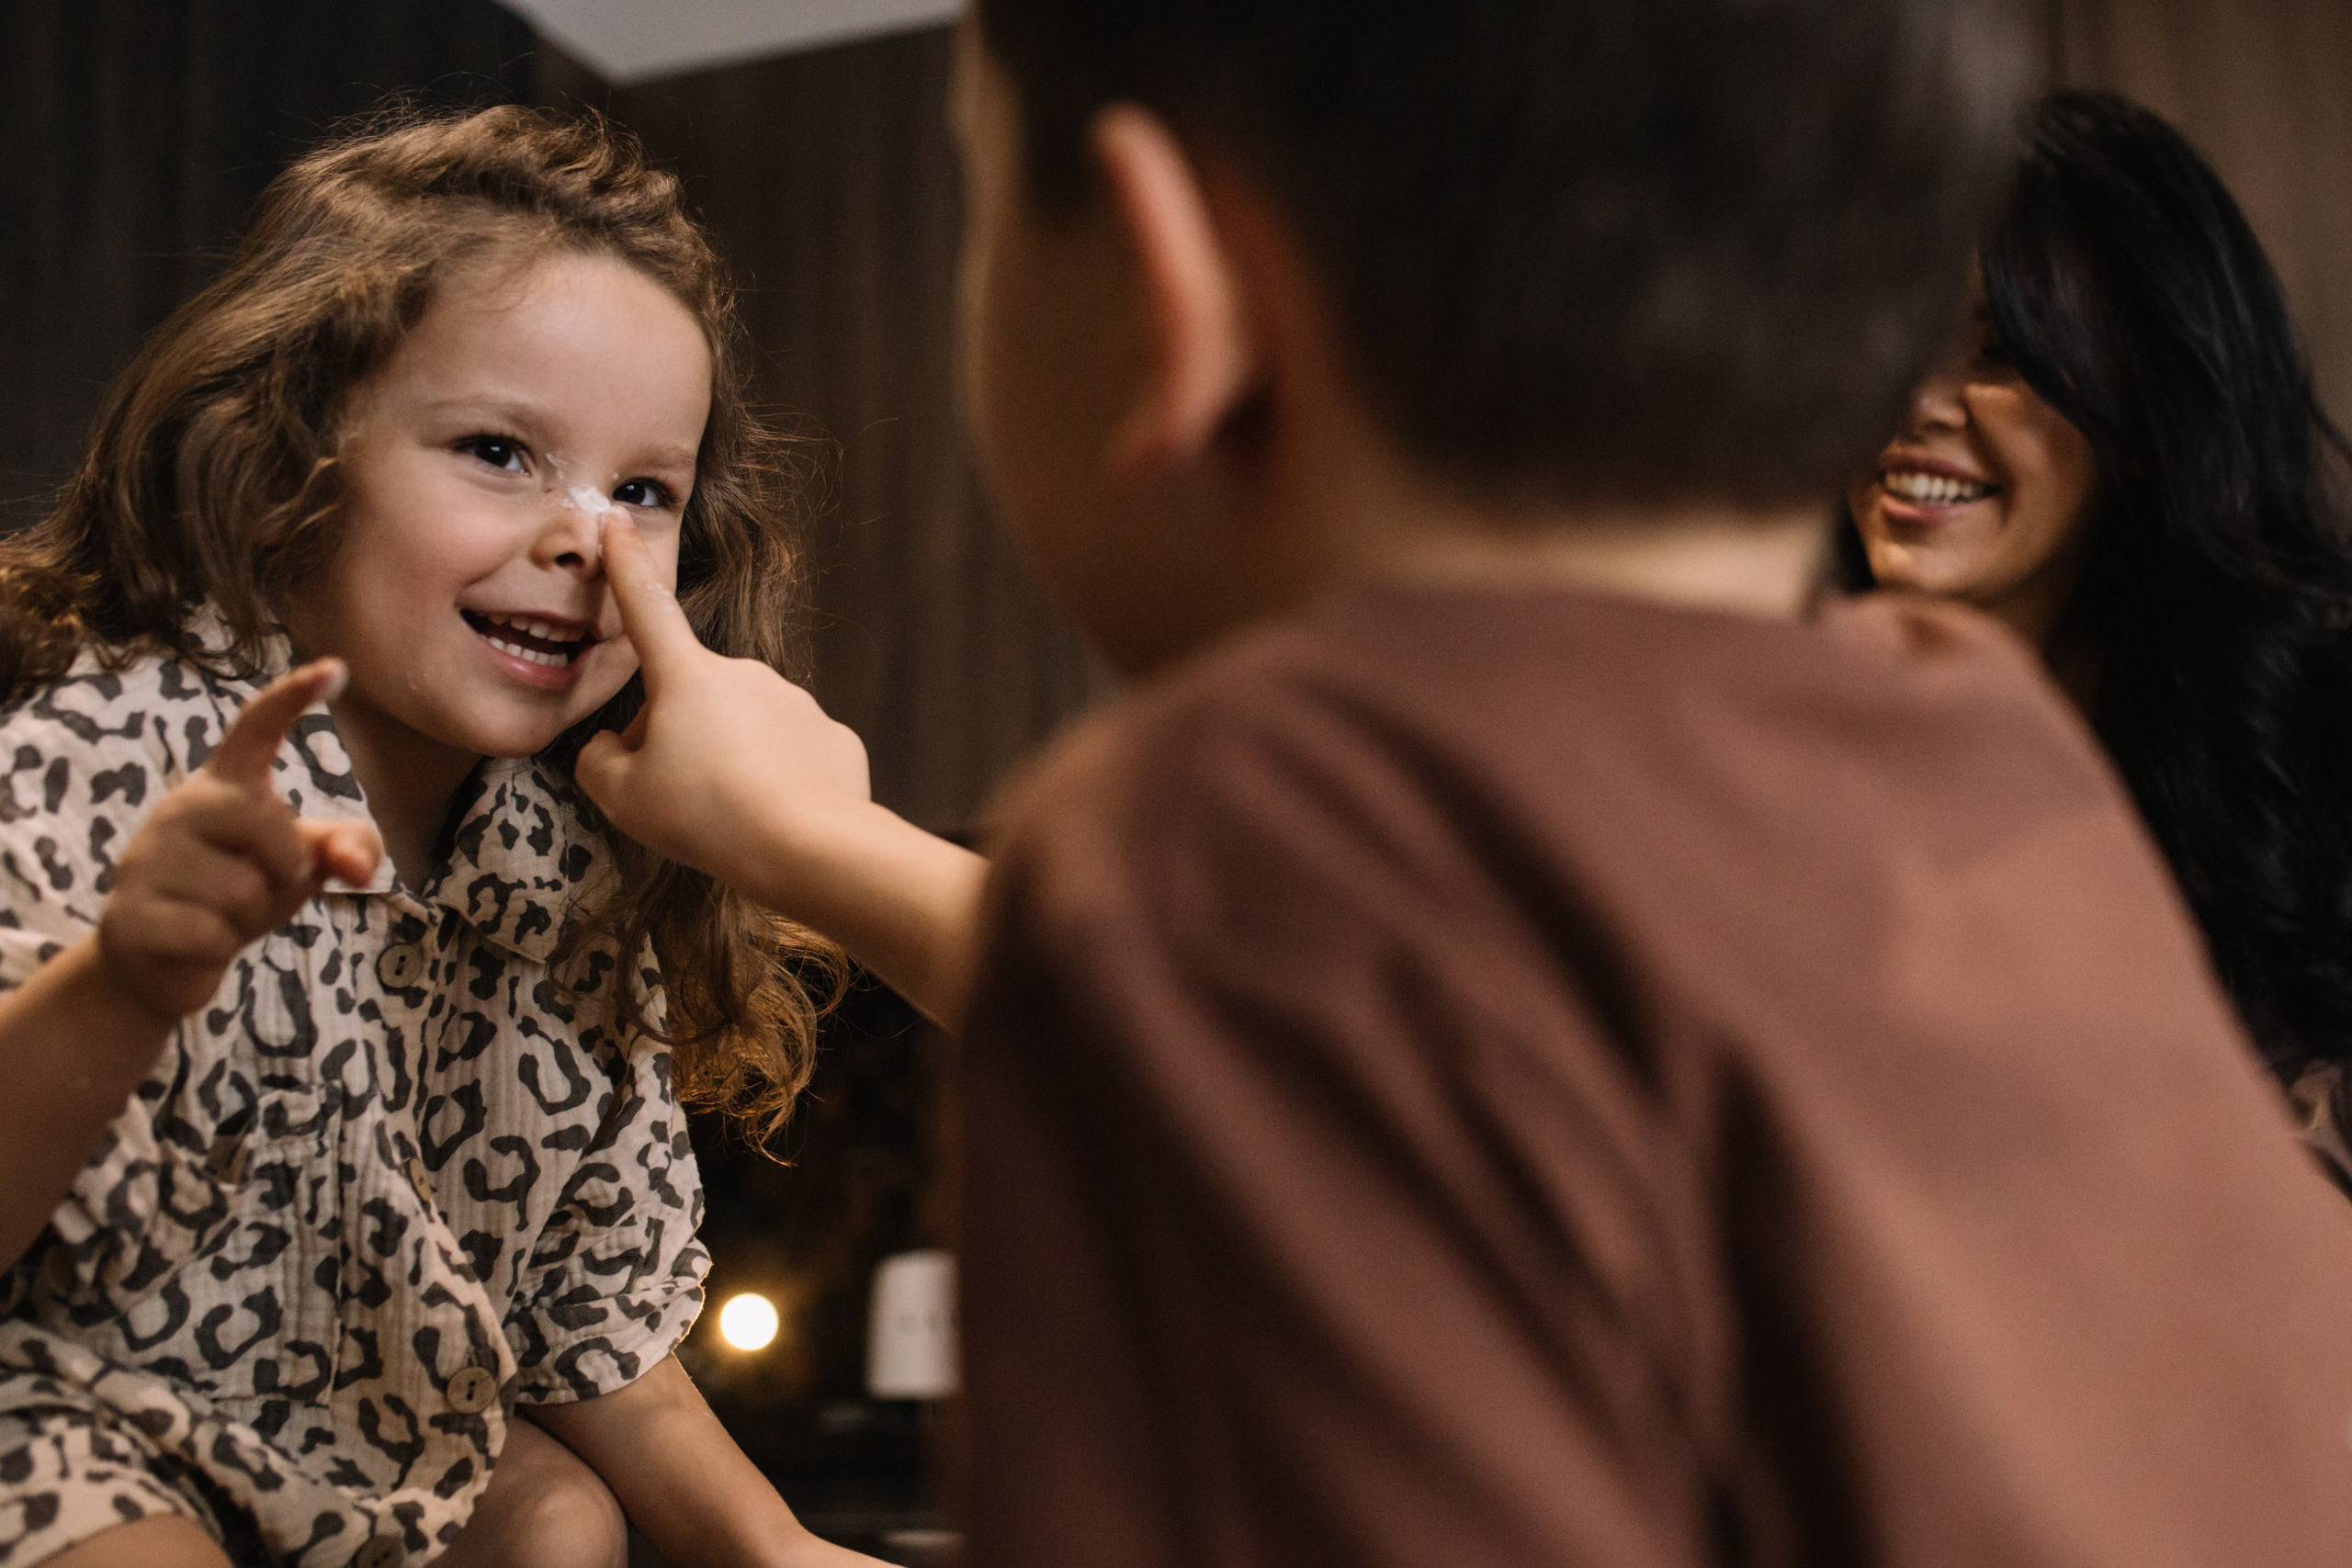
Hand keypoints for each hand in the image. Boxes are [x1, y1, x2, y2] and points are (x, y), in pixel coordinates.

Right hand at [97, 660, 382, 1022]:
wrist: (156, 961)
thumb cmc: (235, 896)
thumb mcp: (299, 867)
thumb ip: (346, 850)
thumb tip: (357, 866)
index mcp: (225, 786)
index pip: (257, 730)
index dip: (294, 698)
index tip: (336, 667)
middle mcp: (182, 807)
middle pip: (270, 824)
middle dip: (285, 869)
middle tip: (257, 887)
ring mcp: (148, 858)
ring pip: (244, 891)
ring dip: (248, 918)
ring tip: (218, 915)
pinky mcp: (131, 912)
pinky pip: (210, 934)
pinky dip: (217, 948)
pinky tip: (193, 941)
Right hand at [577, 517, 874, 883]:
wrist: (811, 847)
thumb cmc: (709, 816)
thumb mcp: (621, 797)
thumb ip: (600, 759)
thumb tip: (615, 745)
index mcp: (688, 676)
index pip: (646, 609)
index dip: (625, 565)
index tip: (617, 522)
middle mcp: (746, 674)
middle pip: (692, 699)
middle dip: (678, 736)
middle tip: (678, 795)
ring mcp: (796, 702)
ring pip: (743, 728)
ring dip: (728, 760)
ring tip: (730, 814)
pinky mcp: (833, 737)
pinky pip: (790, 755)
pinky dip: (777, 781)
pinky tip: (774, 816)